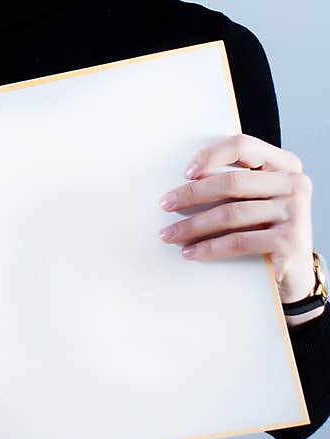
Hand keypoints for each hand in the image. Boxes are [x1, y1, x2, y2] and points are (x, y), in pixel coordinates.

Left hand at [158, 133, 315, 303]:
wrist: (294, 271)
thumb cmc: (266, 231)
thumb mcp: (256, 201)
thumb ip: (234, 186)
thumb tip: (185, 182)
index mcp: (284, 165)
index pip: (243, 147)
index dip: (211, 156)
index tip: (185, 173)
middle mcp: (294, 183)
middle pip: (232, 182)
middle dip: (192, 194)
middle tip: (165, 205)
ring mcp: (294, 211)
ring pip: (231, 214)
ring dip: (193, 225)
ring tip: (169, 235)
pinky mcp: (288, 240)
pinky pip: (238, 241)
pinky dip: (209, 248)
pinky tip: (189, 253)